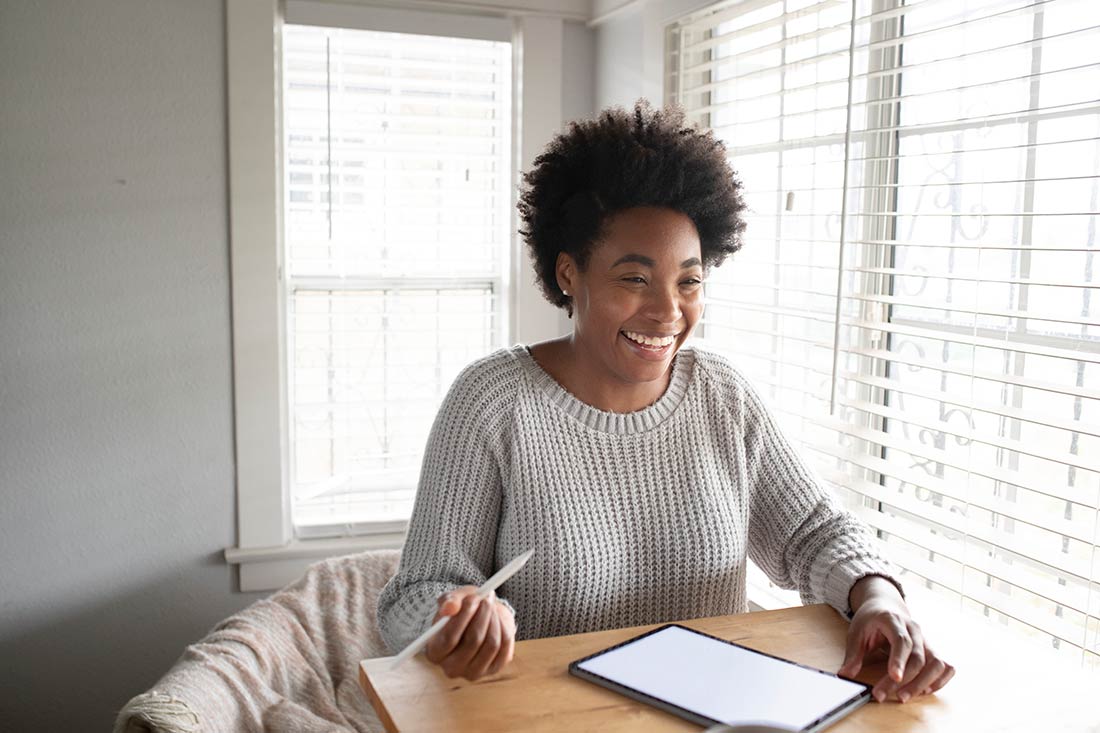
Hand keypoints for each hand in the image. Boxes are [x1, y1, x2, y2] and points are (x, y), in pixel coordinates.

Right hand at [425, 586, 515, 680]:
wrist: (478, 621)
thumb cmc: (461, 611)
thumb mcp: (452, 601)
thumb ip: (449, 602)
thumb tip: (450, 608)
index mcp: (435, 652)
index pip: (449, 638)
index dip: (463, 616)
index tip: (473, 598)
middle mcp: (451, 668)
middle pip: (473, 641)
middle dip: (482, 615)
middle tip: (486, 599)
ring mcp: (473, 672)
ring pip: (491, 643)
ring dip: (493, 619)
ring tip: (490, 606)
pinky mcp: (493, 670)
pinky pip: (505, 646)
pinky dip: (504, 628)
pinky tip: (497, 619)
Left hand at [838, 577, 954, 702]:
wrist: (885, 605)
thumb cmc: (871, 619)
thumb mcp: (856, 632)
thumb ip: (852, 654)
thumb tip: (844, 675)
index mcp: (893, 620)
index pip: (902, 641)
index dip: (899, 660)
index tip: (894, 677)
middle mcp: (914, 629)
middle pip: (917, 657)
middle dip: (904, 680)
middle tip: (883, 695)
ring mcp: (926, 639)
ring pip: (936, 663)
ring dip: (924, 683)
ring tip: (904, 696)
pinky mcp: (932, 650)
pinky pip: (945, 666)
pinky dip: (939, 680)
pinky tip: (924, 691)